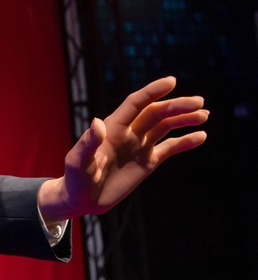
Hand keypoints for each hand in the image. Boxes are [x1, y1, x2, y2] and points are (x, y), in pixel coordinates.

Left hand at [38, 76, 207, 223]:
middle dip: (177, 106)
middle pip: (156, 113)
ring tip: (204, 114)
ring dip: (184, 119)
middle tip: (200, 102)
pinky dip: (185, 142)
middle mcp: (128, 132)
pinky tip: (201, 136)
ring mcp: (139, 146)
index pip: (136, 104)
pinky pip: (170, 148)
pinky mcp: (147, 162)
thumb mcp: (78, 161)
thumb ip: (88, 143)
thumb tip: (98, 122)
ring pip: (165, 126)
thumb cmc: (75, 178)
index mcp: (112, 127)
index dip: (152, 91)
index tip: (171, 81)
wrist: (82, 199)